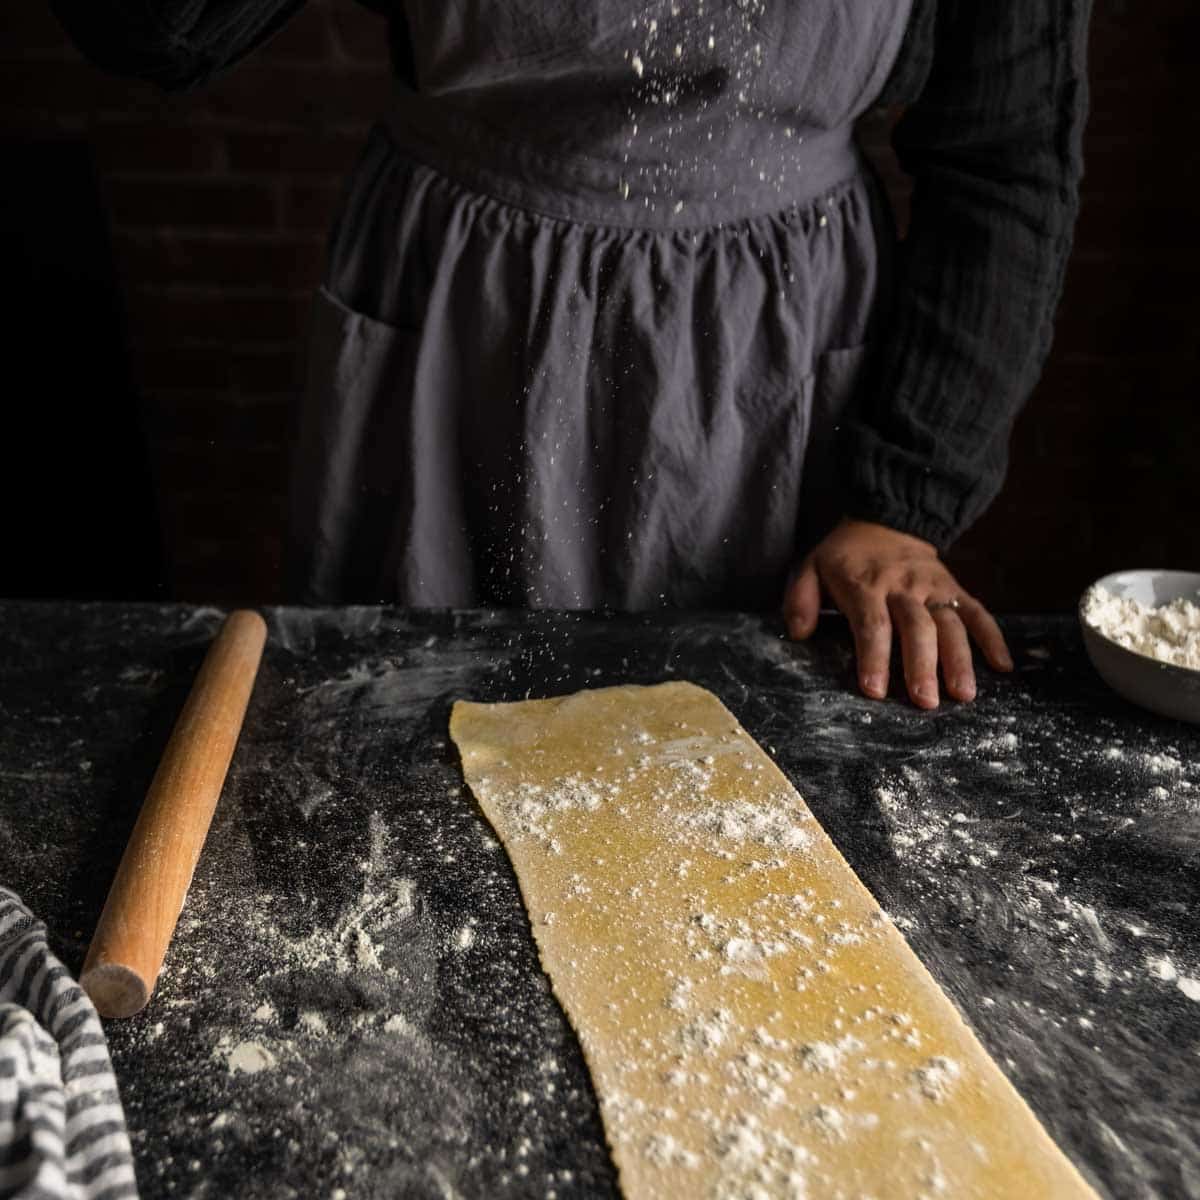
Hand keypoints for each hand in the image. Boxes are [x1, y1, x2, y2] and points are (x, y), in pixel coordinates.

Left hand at [782, 518, 1012, 708]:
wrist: (886, 518)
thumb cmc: (845, 556)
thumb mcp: (811, 567)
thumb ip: (801, 600)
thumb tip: (799, 633)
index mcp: (865, 584)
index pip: (872, 624)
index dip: (873, 657)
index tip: (875, 690)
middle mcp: (903, 586)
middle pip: (916, 628)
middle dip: (922, 666)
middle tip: (925, 701)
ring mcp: (933, 587)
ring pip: (950, 624)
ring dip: (959, 659)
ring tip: (963, 694)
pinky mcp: (954, 589)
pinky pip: (977, 612)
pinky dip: (993, 637)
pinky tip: (1003, 666)